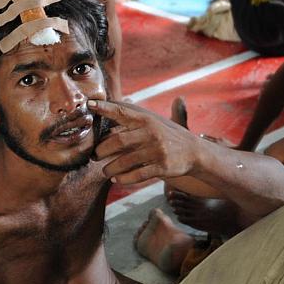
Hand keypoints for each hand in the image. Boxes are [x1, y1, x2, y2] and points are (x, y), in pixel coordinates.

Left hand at [89, 98, 203, 184]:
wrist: (193, 152)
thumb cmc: (166, 137)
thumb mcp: (153, 123)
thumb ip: (132, 120)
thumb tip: (107, 111)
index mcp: (146, 120)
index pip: (122, 112)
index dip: (105, 108)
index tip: (90, 104)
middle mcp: (151, 133)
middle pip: (118, 141)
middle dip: (102, 150)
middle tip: (94, 156)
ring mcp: (157, 150)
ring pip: (125, 161)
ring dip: (110, 168)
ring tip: (105, 171)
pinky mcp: (163, 167)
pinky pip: (137, 175)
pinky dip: (124, 179)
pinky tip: (117, 179)